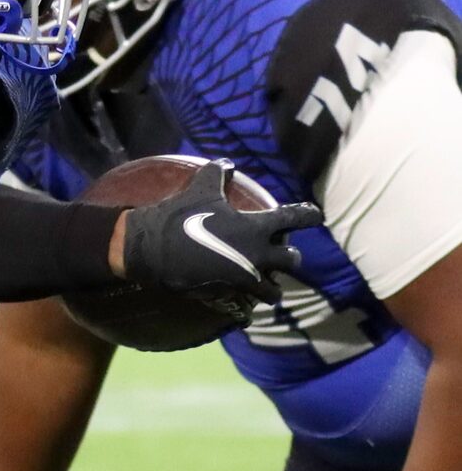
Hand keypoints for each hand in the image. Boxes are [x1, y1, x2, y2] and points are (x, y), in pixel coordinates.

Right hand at [123, 160, 319, 300]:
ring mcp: (244, 278)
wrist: (154, 249)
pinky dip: (248, 305)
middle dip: (291, 258)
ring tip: (269, 286)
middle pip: (292, 261)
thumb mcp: (201, 186)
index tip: (316, 216)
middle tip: (285, 256)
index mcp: (257, 227)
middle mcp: (258, 255)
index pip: (295, 218)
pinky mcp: (227, 294)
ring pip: (273, 291)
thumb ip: (219, 173)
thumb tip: (228, 165)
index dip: (309, 215)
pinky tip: (245, 305)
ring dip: (273, 288)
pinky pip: (247, 306)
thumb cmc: (181, 215)